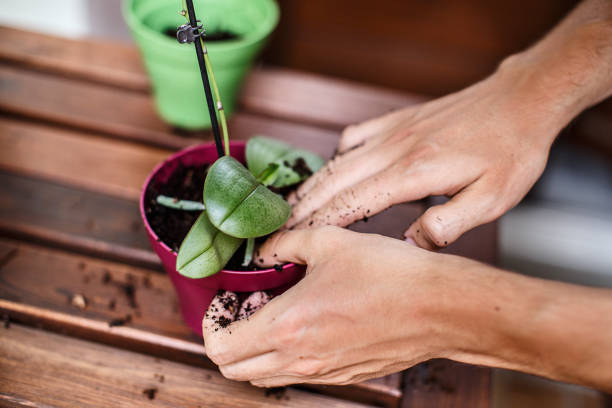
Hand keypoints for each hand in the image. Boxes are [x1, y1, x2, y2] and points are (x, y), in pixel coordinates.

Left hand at [202, 227, 611, 390]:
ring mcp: (322, 372)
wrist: (440, 308)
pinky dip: (284, 356)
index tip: (222, 300)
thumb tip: (264, 247)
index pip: (220, 346)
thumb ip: (286, 244)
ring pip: (263, 377)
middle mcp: (300, 359)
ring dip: (254, 350)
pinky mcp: (343, 375)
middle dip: (226, 339)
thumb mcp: (330, 243)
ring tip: (271, 313)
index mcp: (289, 326)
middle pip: (234, 370)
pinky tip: (305, 323)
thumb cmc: (391, 275)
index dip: (210, 323)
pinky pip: (296, 375)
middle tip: (241, 306)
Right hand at [285, 62, 565, 249]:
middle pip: (335, 182)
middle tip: (277, 231)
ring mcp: (393, 131)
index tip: (292, 240)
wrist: (520, 102)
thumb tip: (409, 244)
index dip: (319, 223)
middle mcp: (395, 149)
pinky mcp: (398, 121)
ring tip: (291, 208)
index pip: (353, 202)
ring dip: (311, 185)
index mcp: (414, 172)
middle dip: (303, 209)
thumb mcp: (492, 199)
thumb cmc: (511, 152)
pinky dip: (335, 157)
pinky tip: (331, 169)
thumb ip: (448, 225)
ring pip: (338, 161)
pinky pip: (354, 137)